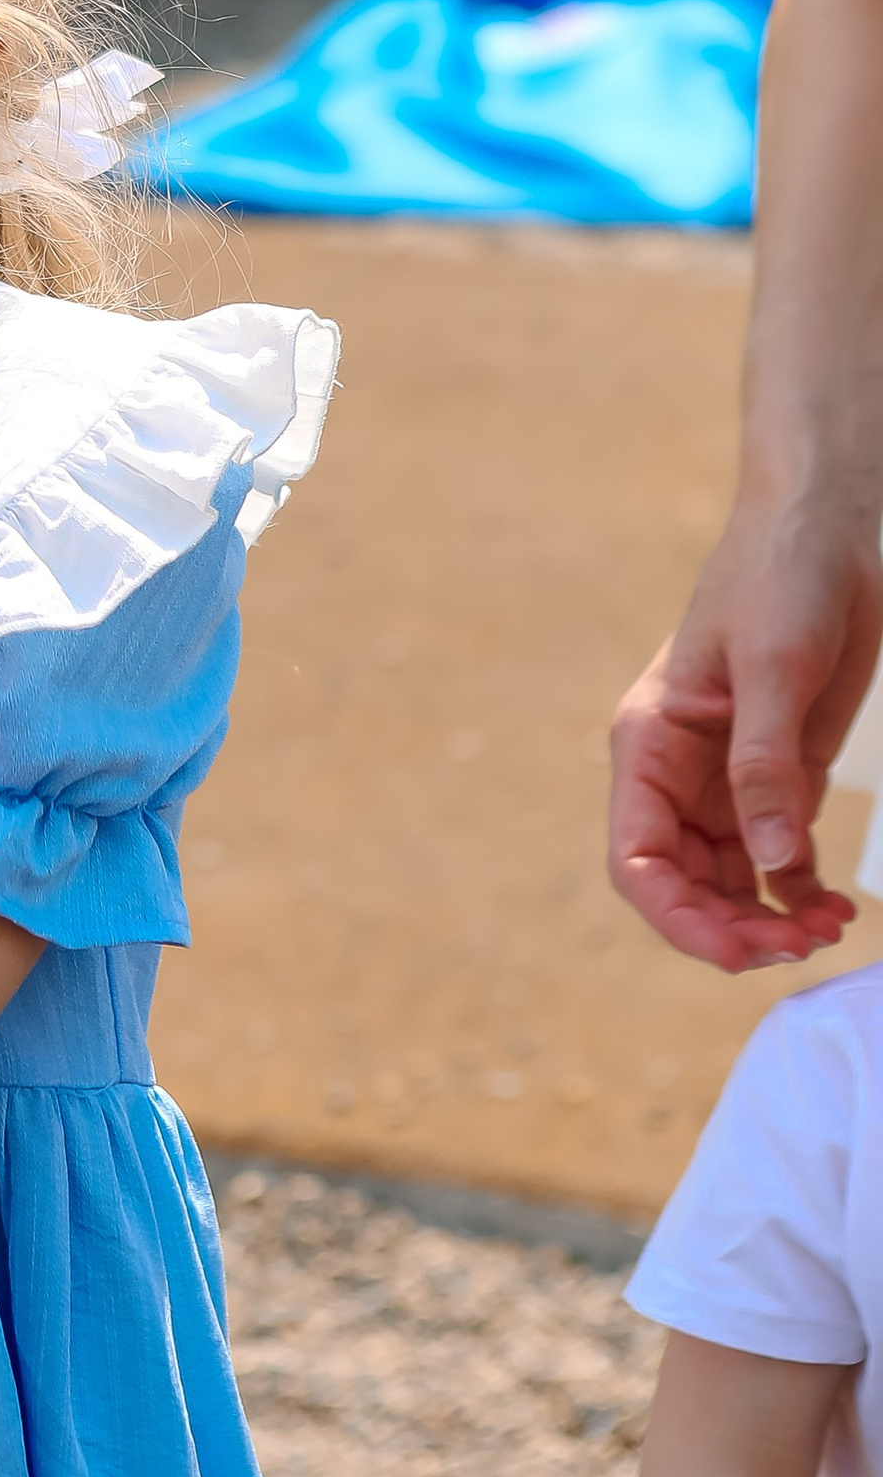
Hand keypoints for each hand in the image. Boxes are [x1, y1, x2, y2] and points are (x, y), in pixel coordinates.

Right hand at [610, 496, 874, 968]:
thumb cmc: (781, 576)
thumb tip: (768, 864)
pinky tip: (836, 908)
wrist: (837, 528)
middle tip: (798, 947)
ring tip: (828, 931)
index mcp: (651, 744)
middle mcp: (682, 773)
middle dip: (733, 928)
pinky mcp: (785, 775)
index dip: (676, 916)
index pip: (638, 858)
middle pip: (685, 884)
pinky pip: (779, 858)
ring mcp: (733, 779)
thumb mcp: (770, 669)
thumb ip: (765, 768)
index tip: (737, 948)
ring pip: (732, 881)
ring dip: (771, 918)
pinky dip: (801, 893)